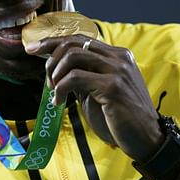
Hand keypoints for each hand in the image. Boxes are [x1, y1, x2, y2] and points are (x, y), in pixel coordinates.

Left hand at [25, 35, 163, 161]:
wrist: (147, 140)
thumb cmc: (120, 118)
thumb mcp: (98, 91)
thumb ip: (82, 76)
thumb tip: (55, 67)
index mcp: (117, 55)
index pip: (80, 38)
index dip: (53, 41)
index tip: (32, 49)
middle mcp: (119, 57)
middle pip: (74, 42)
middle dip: (50, 56)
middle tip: (46, 79)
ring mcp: (117, 70)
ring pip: (73, 56)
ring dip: (56, 73)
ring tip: (54, 91)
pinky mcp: (113, 86)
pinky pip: (75, 78)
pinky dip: (61, 89)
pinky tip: (59, 102)